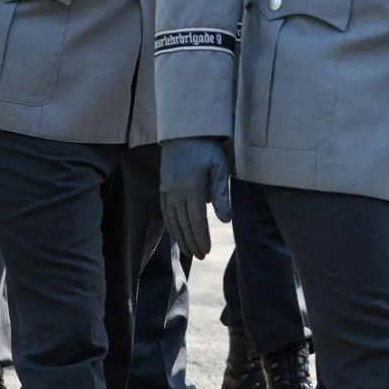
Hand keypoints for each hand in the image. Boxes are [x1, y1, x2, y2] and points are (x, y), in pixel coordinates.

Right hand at [159, 137, 232, 259]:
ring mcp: (167, 190)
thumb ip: (222, 195)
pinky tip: (176, 234)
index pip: (197, 222)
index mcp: (191, 189)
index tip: (207, 251)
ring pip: (173, 221)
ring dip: (181, 238)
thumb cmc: (207, 149)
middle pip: (184, 225)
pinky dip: (171, 226)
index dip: (201, 238)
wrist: (184, 132)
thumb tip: (226, 221)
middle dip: (192, 242)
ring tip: (189, 251)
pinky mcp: (163, 187)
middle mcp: (176, 193)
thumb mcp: (219, 168)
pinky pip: (166, 212)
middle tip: (200, 256)